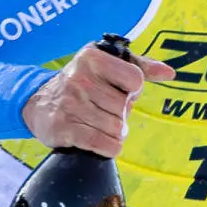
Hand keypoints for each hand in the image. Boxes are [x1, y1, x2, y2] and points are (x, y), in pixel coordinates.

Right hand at [22, 44, 175, 154]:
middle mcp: (79, 78)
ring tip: (99, 125)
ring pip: (116, 128)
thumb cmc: (80, 83)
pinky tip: (100, 141)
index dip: (132, 91)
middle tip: (103, 111)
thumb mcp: (106, 66)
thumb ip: (140, 67)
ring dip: (113, 132)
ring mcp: (69, 104)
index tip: (119, 92)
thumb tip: (169, 73)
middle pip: (124, 108)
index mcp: (92, 58)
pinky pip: (103, 144)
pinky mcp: (63, 128)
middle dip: (119, 114)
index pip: (135, 80)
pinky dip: (108, 148)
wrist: (37, 103)